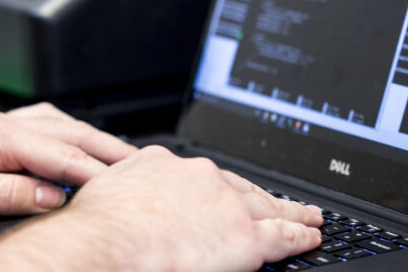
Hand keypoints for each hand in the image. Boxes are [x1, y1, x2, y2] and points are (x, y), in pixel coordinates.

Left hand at [0, 102, 136, 222]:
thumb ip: (8, 195)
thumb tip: (52, 197)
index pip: (62, 155)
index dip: (98, 172)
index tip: (128, 186)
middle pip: (67, 132)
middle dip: (106, 149)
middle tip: (141, 166)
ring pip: (55, 125)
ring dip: (87, 139)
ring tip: (115, 156)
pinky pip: (37, 127)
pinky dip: (63, 135)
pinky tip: (67, 144)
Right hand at [56, 145, 322, 271]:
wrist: (108, 243)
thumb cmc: (98, 227)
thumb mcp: (108, 192)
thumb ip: (127, 190)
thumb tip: (125, 202)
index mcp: (162, 164)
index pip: (199, 175)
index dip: (216, 187)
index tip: (222, 191)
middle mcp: (198, 177)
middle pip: (239, 186)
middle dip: (259, 195)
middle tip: (280, 201)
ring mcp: (224, 204)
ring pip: (267, 206)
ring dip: (289, 211)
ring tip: (308, 217)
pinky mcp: (244, 236)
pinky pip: (282, 234)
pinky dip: (300, 234)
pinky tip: (310, 235)